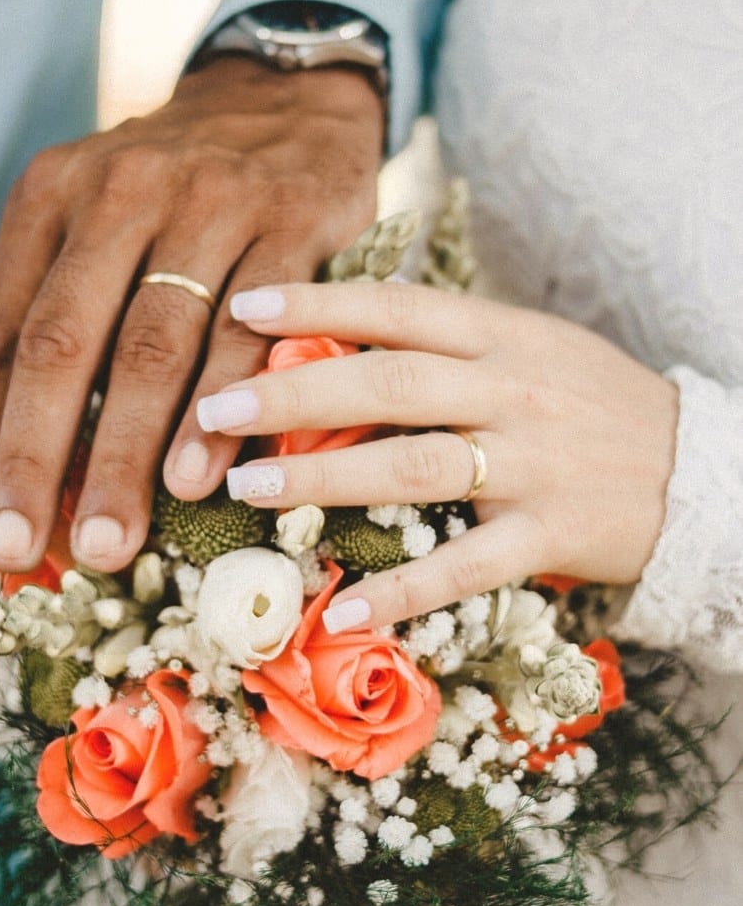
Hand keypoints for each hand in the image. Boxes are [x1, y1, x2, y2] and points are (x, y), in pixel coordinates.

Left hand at [0, 58, 382, 573]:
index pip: (1, 330)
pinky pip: (255, 327)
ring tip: (112, 536)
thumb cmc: (173, 189)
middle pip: (65, 341)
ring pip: (156, 343)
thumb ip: (20, 322)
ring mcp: (211, 202)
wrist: (286, 98)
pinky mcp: (292, 221)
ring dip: (129, 450)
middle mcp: (121, 190)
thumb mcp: (81, 227)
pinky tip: (203, 476)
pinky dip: (225, 405)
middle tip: (23, 548)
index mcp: (53, 195)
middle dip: (39, 456)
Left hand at [195, 281, 678, 629]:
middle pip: (387, 385)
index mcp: (503, 334)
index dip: (316, 303)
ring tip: (248, 487)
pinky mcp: (550, 533)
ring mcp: (532, 463)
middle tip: (211, 410)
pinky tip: (342, 603)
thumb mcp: (530, 348)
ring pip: (414, 466)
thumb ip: (448, 343)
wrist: (696, 469)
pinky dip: (404, 588)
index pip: (397, 308)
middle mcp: (512, 389)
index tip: (241, 306)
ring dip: (324, 478)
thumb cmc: (590, 403)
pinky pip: (466, 564)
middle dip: (291, 395)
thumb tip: (339, 337)